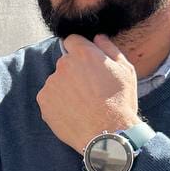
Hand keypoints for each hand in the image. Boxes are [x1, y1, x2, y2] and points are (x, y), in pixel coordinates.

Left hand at [36, 35, 139, 152]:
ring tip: (82, 105)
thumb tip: (98, 37)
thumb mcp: (125, 71)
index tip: (87, 64)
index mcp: (83, 53)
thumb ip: (110, 49)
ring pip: (57, 81)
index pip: (72, 40)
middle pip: (65, 63)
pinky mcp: (44, 101)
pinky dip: (58, 104)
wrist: (107, 133)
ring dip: (66, 89)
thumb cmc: (120, 102)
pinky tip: (73, 113)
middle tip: (89, 90)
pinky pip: (49, 98)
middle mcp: (63, 64)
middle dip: (75, 72)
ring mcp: (51, 83)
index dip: (80, 51)